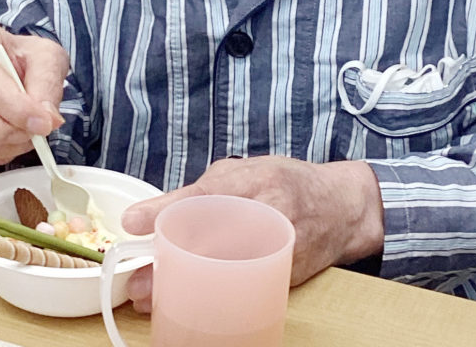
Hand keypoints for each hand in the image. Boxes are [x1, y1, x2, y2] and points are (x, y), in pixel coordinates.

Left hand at [120, 156, 384, 313]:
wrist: (342, 206)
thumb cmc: (288, 182)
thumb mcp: (246, 170)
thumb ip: (207, 187)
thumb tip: (159, 211)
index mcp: (256, 179)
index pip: (205, 193)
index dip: (167, 208)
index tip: (133, 221)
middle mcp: (269, 212)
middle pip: (213, 240)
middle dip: (171, 263)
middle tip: (138, 280)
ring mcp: (279, 247)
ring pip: (227, 271)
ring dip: (186, 287)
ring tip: (153, 298)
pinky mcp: (286, 275)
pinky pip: (246, 289)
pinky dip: (215, 299)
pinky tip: (190, 304)